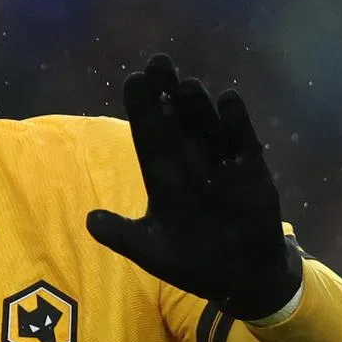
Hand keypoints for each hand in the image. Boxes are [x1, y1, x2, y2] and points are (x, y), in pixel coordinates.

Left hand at [86, 54, 302, 321]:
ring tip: (185, 84)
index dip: (142, 109)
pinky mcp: (252, 173)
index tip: (133, 80)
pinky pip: (243, 142)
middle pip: (176, 122)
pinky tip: (228, 99)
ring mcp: (222, 166)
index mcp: (163, 178)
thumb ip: (122, 235)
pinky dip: (237, 122)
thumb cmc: (191, 262)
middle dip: (166, 94)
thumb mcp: (151, 252)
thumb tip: (89, 219)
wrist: (238, 279)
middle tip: (157, 62)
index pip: (149, 136)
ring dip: (197, 107)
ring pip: (207, 127)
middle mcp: (191, 164)